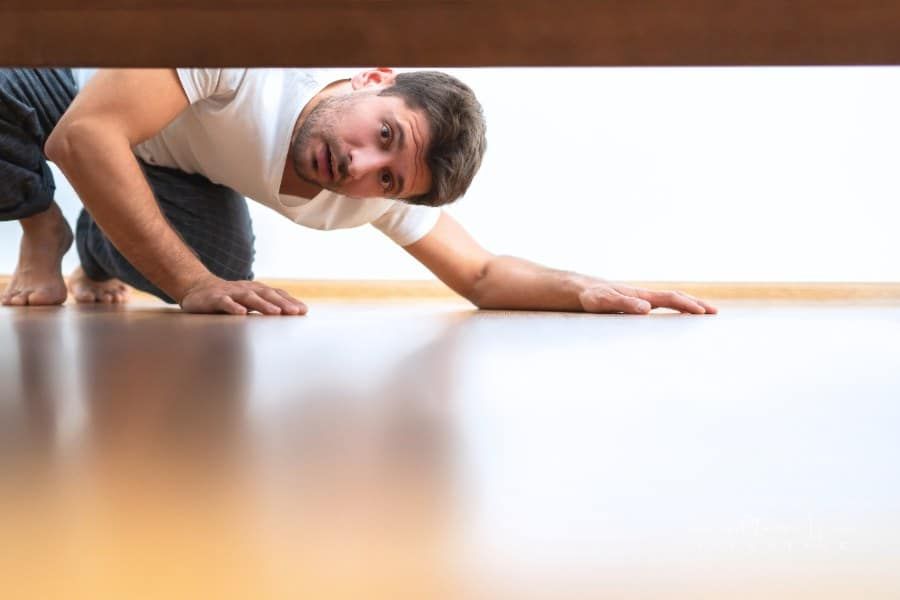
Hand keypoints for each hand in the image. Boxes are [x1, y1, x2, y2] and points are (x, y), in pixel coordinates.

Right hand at [180, 276, 307, 315]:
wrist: (197, 289)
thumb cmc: (229, 298)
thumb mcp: (249, 301)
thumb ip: (266, 306)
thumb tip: (292, 314)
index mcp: (255, 290)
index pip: (276, 293)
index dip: (289, 301)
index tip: (304, 311)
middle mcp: (245, 289)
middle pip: (266, 294)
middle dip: (282, 303)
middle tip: (295, 312)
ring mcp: (230, 292)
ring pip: (248, 298)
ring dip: (263, 305)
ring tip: (275, 312)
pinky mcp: (214, 298)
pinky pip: (225, 302)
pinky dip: (233, 307)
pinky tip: (241, 313)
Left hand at [578, 281, 717, 314]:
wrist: (583, 289)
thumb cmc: (591, 296)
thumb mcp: (604, 301)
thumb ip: (623, 303)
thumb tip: (647, 309)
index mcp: (641, 295)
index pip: (669, 298)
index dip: (686, 305)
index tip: (702, 312)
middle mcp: (645, 295)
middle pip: (676, 297)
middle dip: (696, 304)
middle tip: (715, 313)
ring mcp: (643, 299)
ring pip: (671, 300)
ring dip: (688, 305)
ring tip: (704, 313)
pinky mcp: (638, 304)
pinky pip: (662, 306)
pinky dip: (676, 308)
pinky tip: (680, 316)